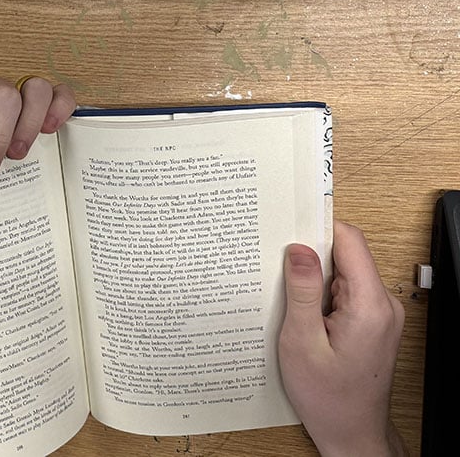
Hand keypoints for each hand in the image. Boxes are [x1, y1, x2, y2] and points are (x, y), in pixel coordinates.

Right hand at [278, 221, 405, 456]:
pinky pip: (344, 292)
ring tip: (288, 303)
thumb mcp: (302, 342)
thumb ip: (301, 291)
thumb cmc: (327, 397)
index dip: (317, 228)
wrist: (351, 433)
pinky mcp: (371, 322)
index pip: (350, 241)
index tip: (287, 227)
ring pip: (342, 273)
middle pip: (345, 255)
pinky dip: (320, 295)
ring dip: (312, 280)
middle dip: (309, 258)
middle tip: (276, 271)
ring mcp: (380, 314)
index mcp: (370, 305)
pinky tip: (300, 315)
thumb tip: (298, 249)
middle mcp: (383, 305)